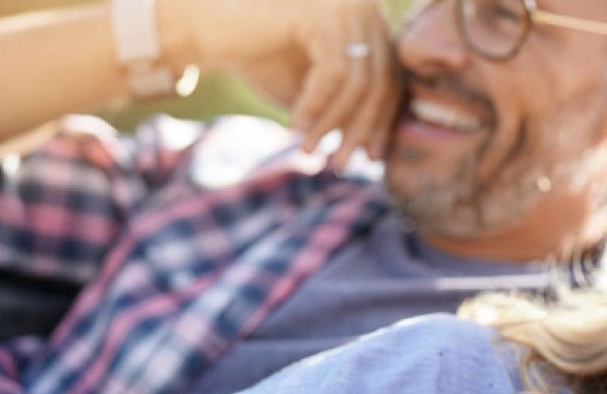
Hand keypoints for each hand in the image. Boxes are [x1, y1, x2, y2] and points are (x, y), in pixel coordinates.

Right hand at [173, 0, 401, 163]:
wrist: (215, 34)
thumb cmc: (268, 66)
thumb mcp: (319, 97)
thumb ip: (349, 115)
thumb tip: (378, 154)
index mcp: (373, 25)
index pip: (392, 80)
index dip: (383, 123)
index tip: (372, 159)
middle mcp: (366, 9)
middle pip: (380, 82)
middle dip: (359, 130)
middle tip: (341, 164)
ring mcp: (345, 8)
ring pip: (358, 83)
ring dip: (332, 123)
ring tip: (310, 151)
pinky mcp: (319, 13)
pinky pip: (331, 73)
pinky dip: (314, 105)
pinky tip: (295, 128)